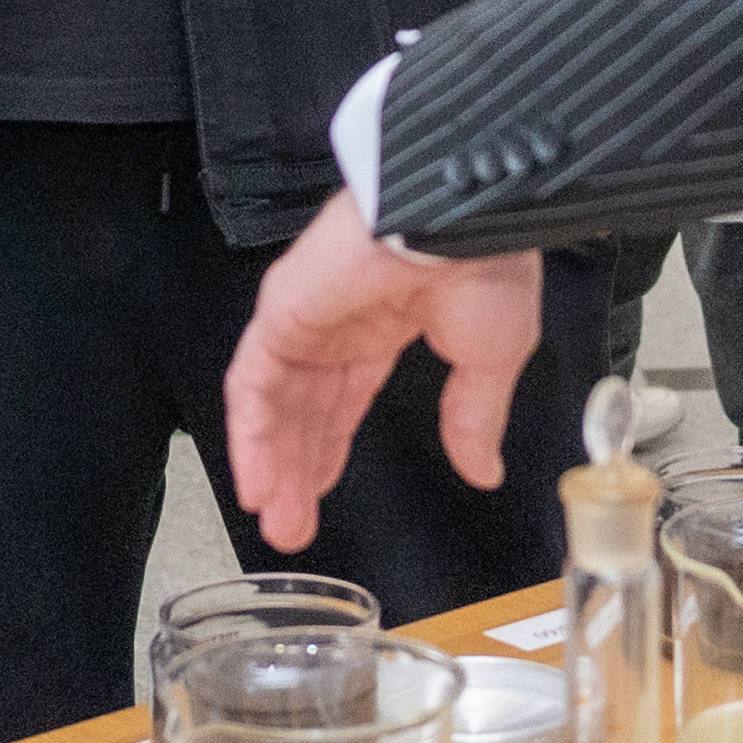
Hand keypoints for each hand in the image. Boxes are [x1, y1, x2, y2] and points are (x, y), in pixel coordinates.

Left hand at [226, 191, 543, 547]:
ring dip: (271, 464)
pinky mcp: (282, 310)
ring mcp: (308, 315)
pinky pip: (253, 381)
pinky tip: (257, 480)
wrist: (458, 217)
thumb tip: (484, 469)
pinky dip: (251, 434)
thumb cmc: (487, 261)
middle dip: (296, 470)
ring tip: (276, 519)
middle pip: (304, 408)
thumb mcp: (491, 358)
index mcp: (388, 321)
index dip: (330, 448)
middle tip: (290, 525)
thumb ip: (474, 417)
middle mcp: (340, 321)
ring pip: (274, 402)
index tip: (321, 495)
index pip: (344, 396)